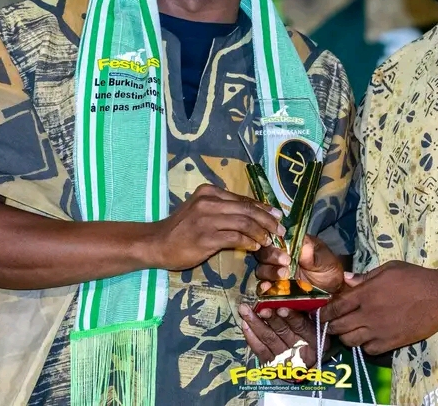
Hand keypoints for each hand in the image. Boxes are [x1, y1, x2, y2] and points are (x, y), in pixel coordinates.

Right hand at [149, 184, 283, 270]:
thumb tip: (252, 214)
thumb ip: (223, 209)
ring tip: (270, 241)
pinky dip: (249, 242)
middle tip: (281, 230)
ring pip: (245, 223)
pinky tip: (256, 247)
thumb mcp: (201, 210)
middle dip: (268, 220)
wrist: (157, 243)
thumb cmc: (181, 228)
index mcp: (210, 191)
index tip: (277, 216)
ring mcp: (207, 219)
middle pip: (248, 209)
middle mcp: (209, 201)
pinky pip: (235, 238)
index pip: (244, 199)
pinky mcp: (206, 237)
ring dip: (261, 232)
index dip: (263, 208)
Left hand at [238, 303, 327, 367]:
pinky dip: (251, 337)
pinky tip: (245, 325)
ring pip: (269, 339)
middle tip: (260, 308)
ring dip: (256, 324)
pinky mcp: (271, 364)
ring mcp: (284, 359)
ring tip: (245, 311)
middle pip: (283, 331)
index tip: (281, 308)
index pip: (302, 326)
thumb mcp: (314, 323)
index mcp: (314, 338)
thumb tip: (288, 293)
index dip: (292, 317)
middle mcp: (300, 350)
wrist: (306, 364)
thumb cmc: (309, 334)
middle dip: (270, 318)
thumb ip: (304, 310)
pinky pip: (260, 350)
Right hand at [255, 235, 345, 294]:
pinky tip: (267, 288)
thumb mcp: (325, 261)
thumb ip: (314, 255)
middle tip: (286, 263)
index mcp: (290, 244)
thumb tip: (304, 246)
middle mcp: (279, 256)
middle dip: (272, 257)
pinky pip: (262, 287)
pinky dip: (262, 288)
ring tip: (283, 276)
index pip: (274, 237)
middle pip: (264, 252)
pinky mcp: (273, 288)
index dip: (276, 243)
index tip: (286, 253)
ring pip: (262, 269)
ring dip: (269, 272)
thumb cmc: (328, 270)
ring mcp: (275, 272)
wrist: (332, 291)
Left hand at [319, 261, 437, 354]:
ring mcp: (379, 331)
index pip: (336, 307)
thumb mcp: (389, 269)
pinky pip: (369, 350)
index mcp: (366, 294)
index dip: (325, 312)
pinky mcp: (390, 343)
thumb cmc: (415, 278)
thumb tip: (347, 280)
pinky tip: (368, 338)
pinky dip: (364, 346)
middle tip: (333, 323)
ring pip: (351, 341)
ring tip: (349, 331)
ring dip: (346, 336)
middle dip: (332, 325)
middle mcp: (368, 315)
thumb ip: (366, 276)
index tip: (320, 314)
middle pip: (339, 326)